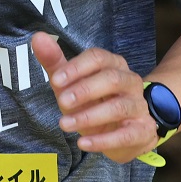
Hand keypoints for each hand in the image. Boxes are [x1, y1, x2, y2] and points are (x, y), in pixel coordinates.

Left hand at [32, 32, 160, 164]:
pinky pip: (126, 135)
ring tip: (65, 125)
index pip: (98, 58)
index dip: (76, 68)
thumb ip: (56, 63)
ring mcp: (138, 106)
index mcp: (114, 65)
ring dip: (89, 116)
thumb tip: (38, 37)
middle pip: (112, 79)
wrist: (125, 132)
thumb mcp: (72, 84)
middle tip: (62, 101)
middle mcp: (130, 82)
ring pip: (119, 107)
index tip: (56, 81)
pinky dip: (103, 140)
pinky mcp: (142, 131)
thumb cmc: (95, 102)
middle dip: (84, 90)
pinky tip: (83, 143)